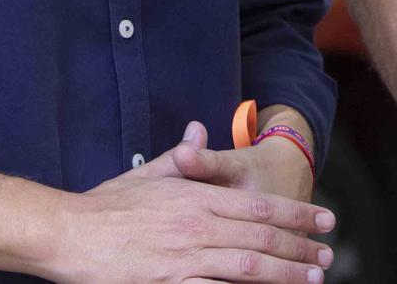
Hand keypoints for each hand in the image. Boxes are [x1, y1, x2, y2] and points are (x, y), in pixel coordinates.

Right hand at [42, 123, 333, 283]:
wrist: (68, 233)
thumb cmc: (106, 205)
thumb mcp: (148, 173)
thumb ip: (182, 155)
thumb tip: (199, 128)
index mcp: (197, 197)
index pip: (260, 205)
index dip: (297, 214)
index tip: (324, 220)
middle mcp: (198, 225)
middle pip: (263, 236)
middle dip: (301, 247)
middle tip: (328, 255)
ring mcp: (186, 257)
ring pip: (249, 266)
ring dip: (286, 273)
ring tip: (312, 278)